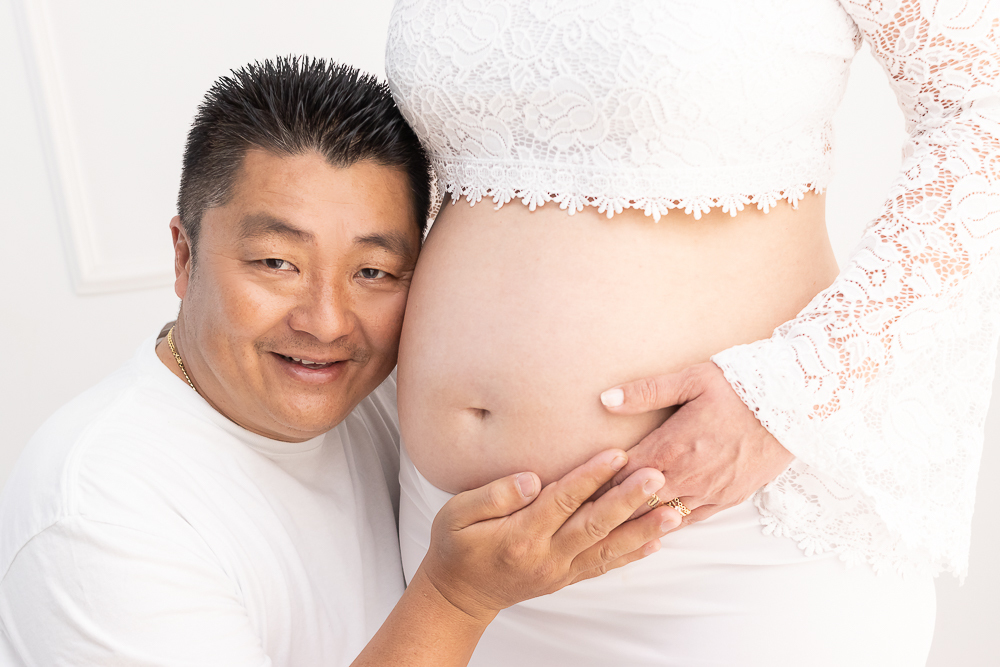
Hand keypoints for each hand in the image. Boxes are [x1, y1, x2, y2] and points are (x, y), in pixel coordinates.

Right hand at [418, 449, 680, 622]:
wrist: (458, 595)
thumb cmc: (455, 546)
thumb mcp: (455, 515)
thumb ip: (492, 495)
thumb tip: (532, 479)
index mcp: (519, 536)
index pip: (562, 501)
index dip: (591, 477)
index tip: (617, 454)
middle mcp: (546, 556)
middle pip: (594, 525)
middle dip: (629, 500)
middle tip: (659, 477)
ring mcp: (559, 571)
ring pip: (608, 548)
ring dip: (642, 530)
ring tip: (674, 512)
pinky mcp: (567, 577)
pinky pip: (604, 566)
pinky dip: (632, 554)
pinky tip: (657, 541)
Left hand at [599, 362, 793, 526]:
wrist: (794, 405)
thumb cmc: (740, 386)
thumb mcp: (691, 379)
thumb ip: (645, 391)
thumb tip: (606, 399)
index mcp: (671, 446)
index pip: (620, 475)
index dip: (596, 485)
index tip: (573, 492)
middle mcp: (688, 476)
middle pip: (636, 502)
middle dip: (609, 508)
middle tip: (581, 516)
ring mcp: (710, 492)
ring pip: (661, 516)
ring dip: (636, 520)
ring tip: (608, 528)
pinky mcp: (730, 499)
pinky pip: (691, 520)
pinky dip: (668, 523)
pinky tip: (652, 526)